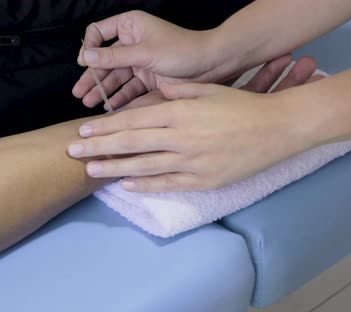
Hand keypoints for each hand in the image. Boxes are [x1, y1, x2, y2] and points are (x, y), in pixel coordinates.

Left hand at [67, 59, 323, 192]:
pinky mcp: (204, 180)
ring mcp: (192, 161)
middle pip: (131, 142)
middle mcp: (180, 137)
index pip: (133, 119)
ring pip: (144, 165)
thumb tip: (155, 88)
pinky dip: (146, 184)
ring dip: (114, 168)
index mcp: (179, 112)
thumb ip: (178, 89)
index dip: (106, 126)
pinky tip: (127, 185)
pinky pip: (169, 183)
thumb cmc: (243, 105)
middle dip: (98, 147)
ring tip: (90, 170)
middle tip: (72, 151)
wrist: (279, 128)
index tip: (84, 129)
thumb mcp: (208, 89)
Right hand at [72, 10, 258, 110]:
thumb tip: (84, 57)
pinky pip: (129, 88)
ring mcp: (140, 62)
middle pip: (104, 59)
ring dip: (102, 89)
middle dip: (92, 76)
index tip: (83, 63)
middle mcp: (132, 42)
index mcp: (130, 26)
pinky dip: (119, 98)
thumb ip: (114, 57)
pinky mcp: (148, 79)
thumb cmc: (181, 50)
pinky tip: (108, 108)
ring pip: (115, 76)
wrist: (212, 65)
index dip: (89, 47)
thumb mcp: (144, 53)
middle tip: (79, 93)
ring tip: (88, 103)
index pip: (99, 32)